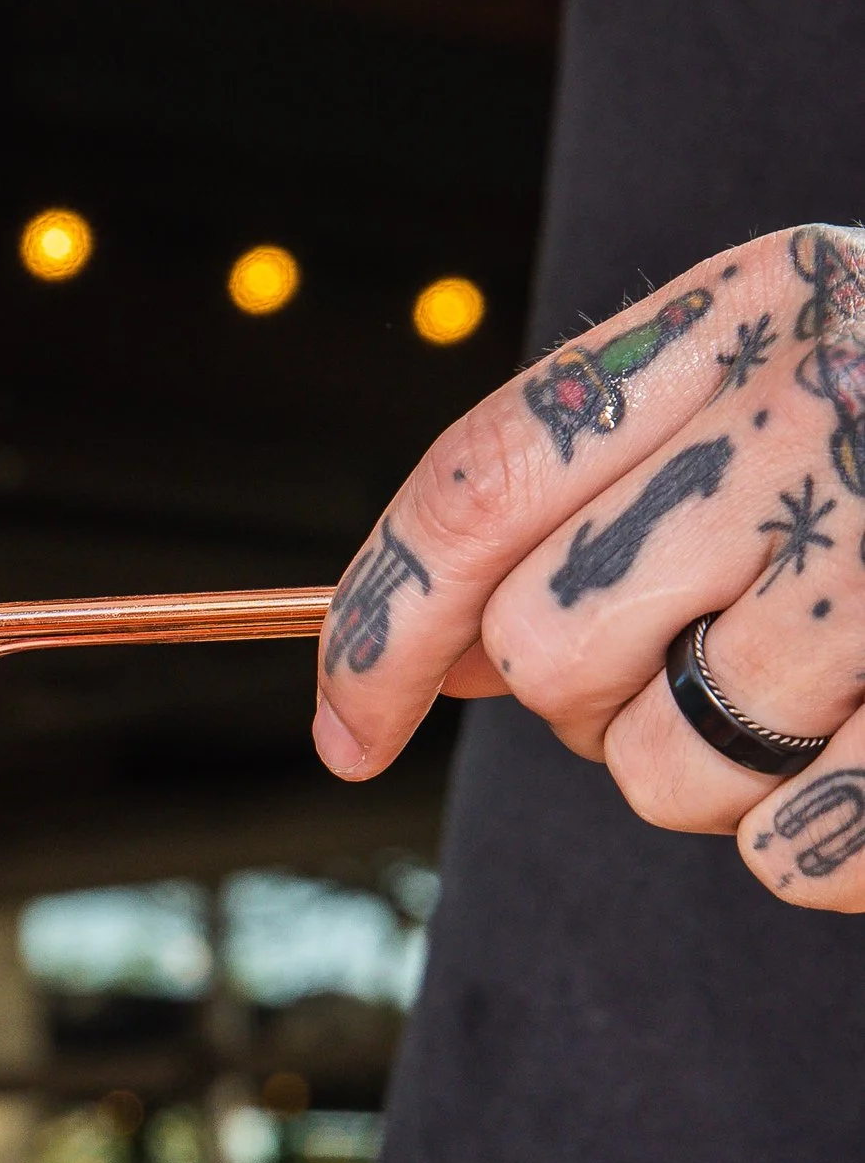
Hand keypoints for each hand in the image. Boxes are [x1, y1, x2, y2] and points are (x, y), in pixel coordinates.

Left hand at [313, 223, 864, 913]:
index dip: (377, 627)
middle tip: (697, 666)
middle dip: (589, 704)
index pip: (477, 487)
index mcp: (757, 308)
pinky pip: (791, 853)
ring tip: (833, 694)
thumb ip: (619, 468)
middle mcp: (824, 416)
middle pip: (551, 656)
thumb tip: (431, 650)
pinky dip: (821, 840)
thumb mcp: (799, 369)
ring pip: (663, 778)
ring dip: (716, 775)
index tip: (346, 730)